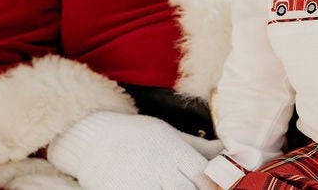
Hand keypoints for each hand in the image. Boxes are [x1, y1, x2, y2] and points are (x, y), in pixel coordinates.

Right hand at [47, 111, 217, 188]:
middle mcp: (158, 166)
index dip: (213, 187)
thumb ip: (197, 146)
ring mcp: (139, 182)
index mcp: (172, 149)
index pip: (204, 175)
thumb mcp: (167, 133)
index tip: (212, 188)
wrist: (91, 137)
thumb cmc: (134, 135)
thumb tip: (227, 151)